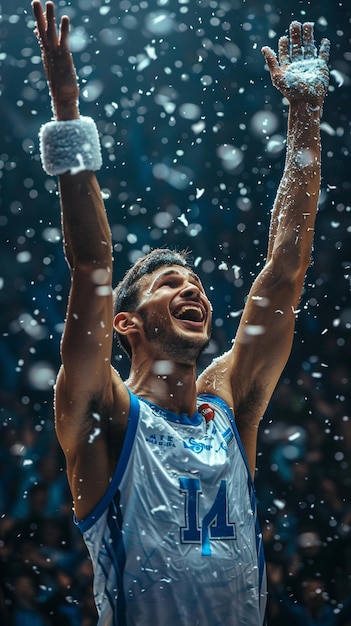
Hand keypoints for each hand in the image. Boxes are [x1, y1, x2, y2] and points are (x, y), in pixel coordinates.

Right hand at [32, 0, 78, 118]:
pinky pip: (63, 41)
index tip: (38, 11)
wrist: (63, 100)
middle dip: (39, 15)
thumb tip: (54, 68)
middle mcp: (49, 54)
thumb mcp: (56, 73)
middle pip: (42, 31)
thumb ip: (53, 63)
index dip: (40, 24)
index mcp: (48, 57)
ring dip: (49, 17)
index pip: (42, 38)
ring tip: (48, 2)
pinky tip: (65, 18)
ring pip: (50, 33)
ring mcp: (55, 56)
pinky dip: (64, 29)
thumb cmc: (62, 88)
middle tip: (35, 0)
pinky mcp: (64, 58)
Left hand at [262, 21, 329, 105]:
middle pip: (297, 47)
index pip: (285, 53)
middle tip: (295, 24)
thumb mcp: (277, 75)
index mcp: (287, 68)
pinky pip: (323, 56)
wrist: (305, 101)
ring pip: (309, 47)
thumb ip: (271, 61)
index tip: (283, 38)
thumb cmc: (290, 91)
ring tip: (308, 25)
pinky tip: (323, 41)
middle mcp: (298, 65)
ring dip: (309, 36)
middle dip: (296, 36)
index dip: (284, 45)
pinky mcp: (320, 67)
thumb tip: (263, 47)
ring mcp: (309, 66)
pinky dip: (324, 48)